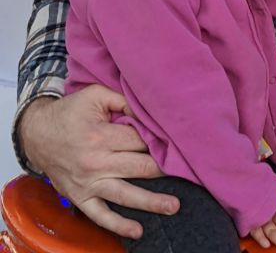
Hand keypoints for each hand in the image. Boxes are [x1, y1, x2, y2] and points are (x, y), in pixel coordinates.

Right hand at [18, 86, 178, 238]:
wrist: (37, 134)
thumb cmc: (71, 112)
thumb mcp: (96, 95)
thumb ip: (123, 100)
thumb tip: (148, 110)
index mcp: (101, 135)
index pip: (139, 141)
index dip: (159, 142)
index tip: (179, 144)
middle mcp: (96, 162)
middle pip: (138, 168)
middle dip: (164, 171)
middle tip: (188, 173)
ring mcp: (88, 183)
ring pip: (124, 195)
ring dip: (151, 202)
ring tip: (173, 206)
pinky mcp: (80, 197)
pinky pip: (100, 215)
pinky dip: (118, 225)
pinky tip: (137, 231)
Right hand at [249, 181, 275, 250]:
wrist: (238, 186)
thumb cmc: (257, 188)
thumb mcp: (273, 186)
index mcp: (275, 200)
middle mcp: (268, 209)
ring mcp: (259, 217)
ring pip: (270, 228)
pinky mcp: (249, 222)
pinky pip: (254, 231)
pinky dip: (260, 238)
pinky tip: (266, 245)